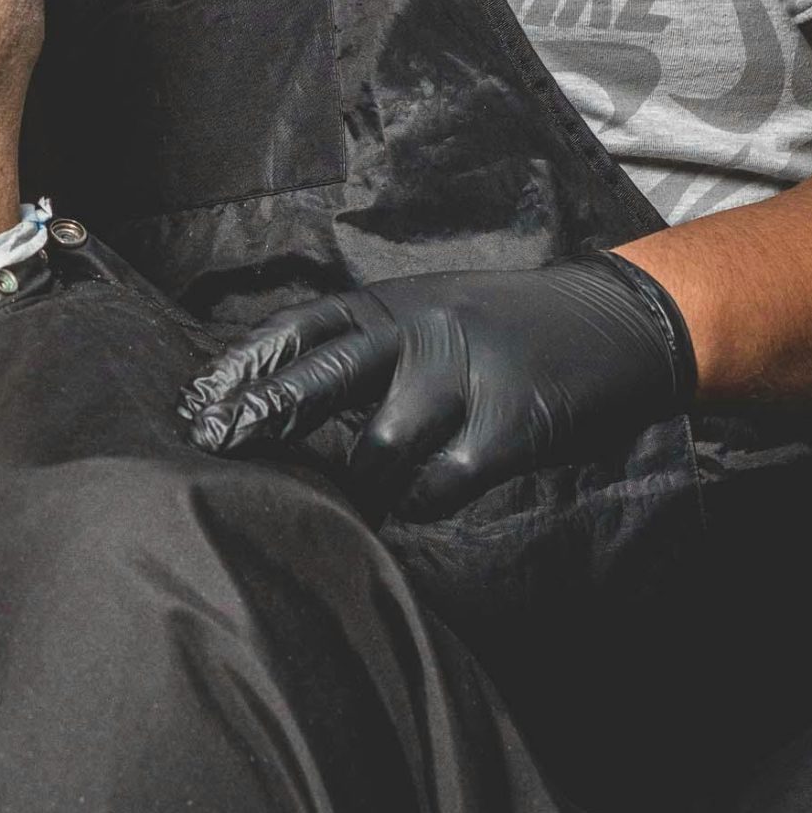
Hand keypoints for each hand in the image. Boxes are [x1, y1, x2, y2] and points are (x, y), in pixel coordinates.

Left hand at [180, 254, 695, 518]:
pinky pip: (438, 485)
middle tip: (210, 447)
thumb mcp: (431, 309)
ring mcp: (462, 380)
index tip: (200, 399)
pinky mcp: (504, 429)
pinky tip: (412, 507)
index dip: (246, 366)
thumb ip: (370, 344)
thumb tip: (290, 387)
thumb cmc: (504, 325)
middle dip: (260, 416)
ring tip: (328, 509)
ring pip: (375, 450)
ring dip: (348, 487)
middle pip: (318, 379)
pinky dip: (418, 503)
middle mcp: (418, 333)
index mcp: (394, 303)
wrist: (611, 322)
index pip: (300, 330)